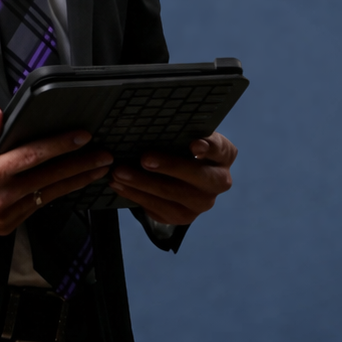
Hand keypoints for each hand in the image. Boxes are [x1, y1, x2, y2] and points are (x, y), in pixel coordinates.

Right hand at [0, 107, 112, 237]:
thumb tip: (1, 117)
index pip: (32, 157)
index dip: (60, 145)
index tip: (81, 137)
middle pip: (48, 180)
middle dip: (79, 166)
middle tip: (103, 156)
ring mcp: (1, 217)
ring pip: (46, 197)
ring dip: (73, 183)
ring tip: (96, 171)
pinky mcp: (2, 226)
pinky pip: (34, 208)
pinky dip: (53, 195)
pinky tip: (67, 185)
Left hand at [110, 131, 236, 225]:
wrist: (179, 179)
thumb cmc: (180, 149)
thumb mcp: (184, 137)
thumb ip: (179, 131)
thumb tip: (150, 123)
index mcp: (223, 156)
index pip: (219, 149)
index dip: (208, 147)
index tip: (194, 145)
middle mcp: (218, 181)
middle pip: (197, 176)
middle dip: (169, 167)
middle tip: (144, 160)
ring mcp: (202, 203)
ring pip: (172, 195)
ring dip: (142, 184)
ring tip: (119, 173)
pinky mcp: (184, 217)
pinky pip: (157, 209)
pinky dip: (135, 195)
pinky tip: (118, 185)